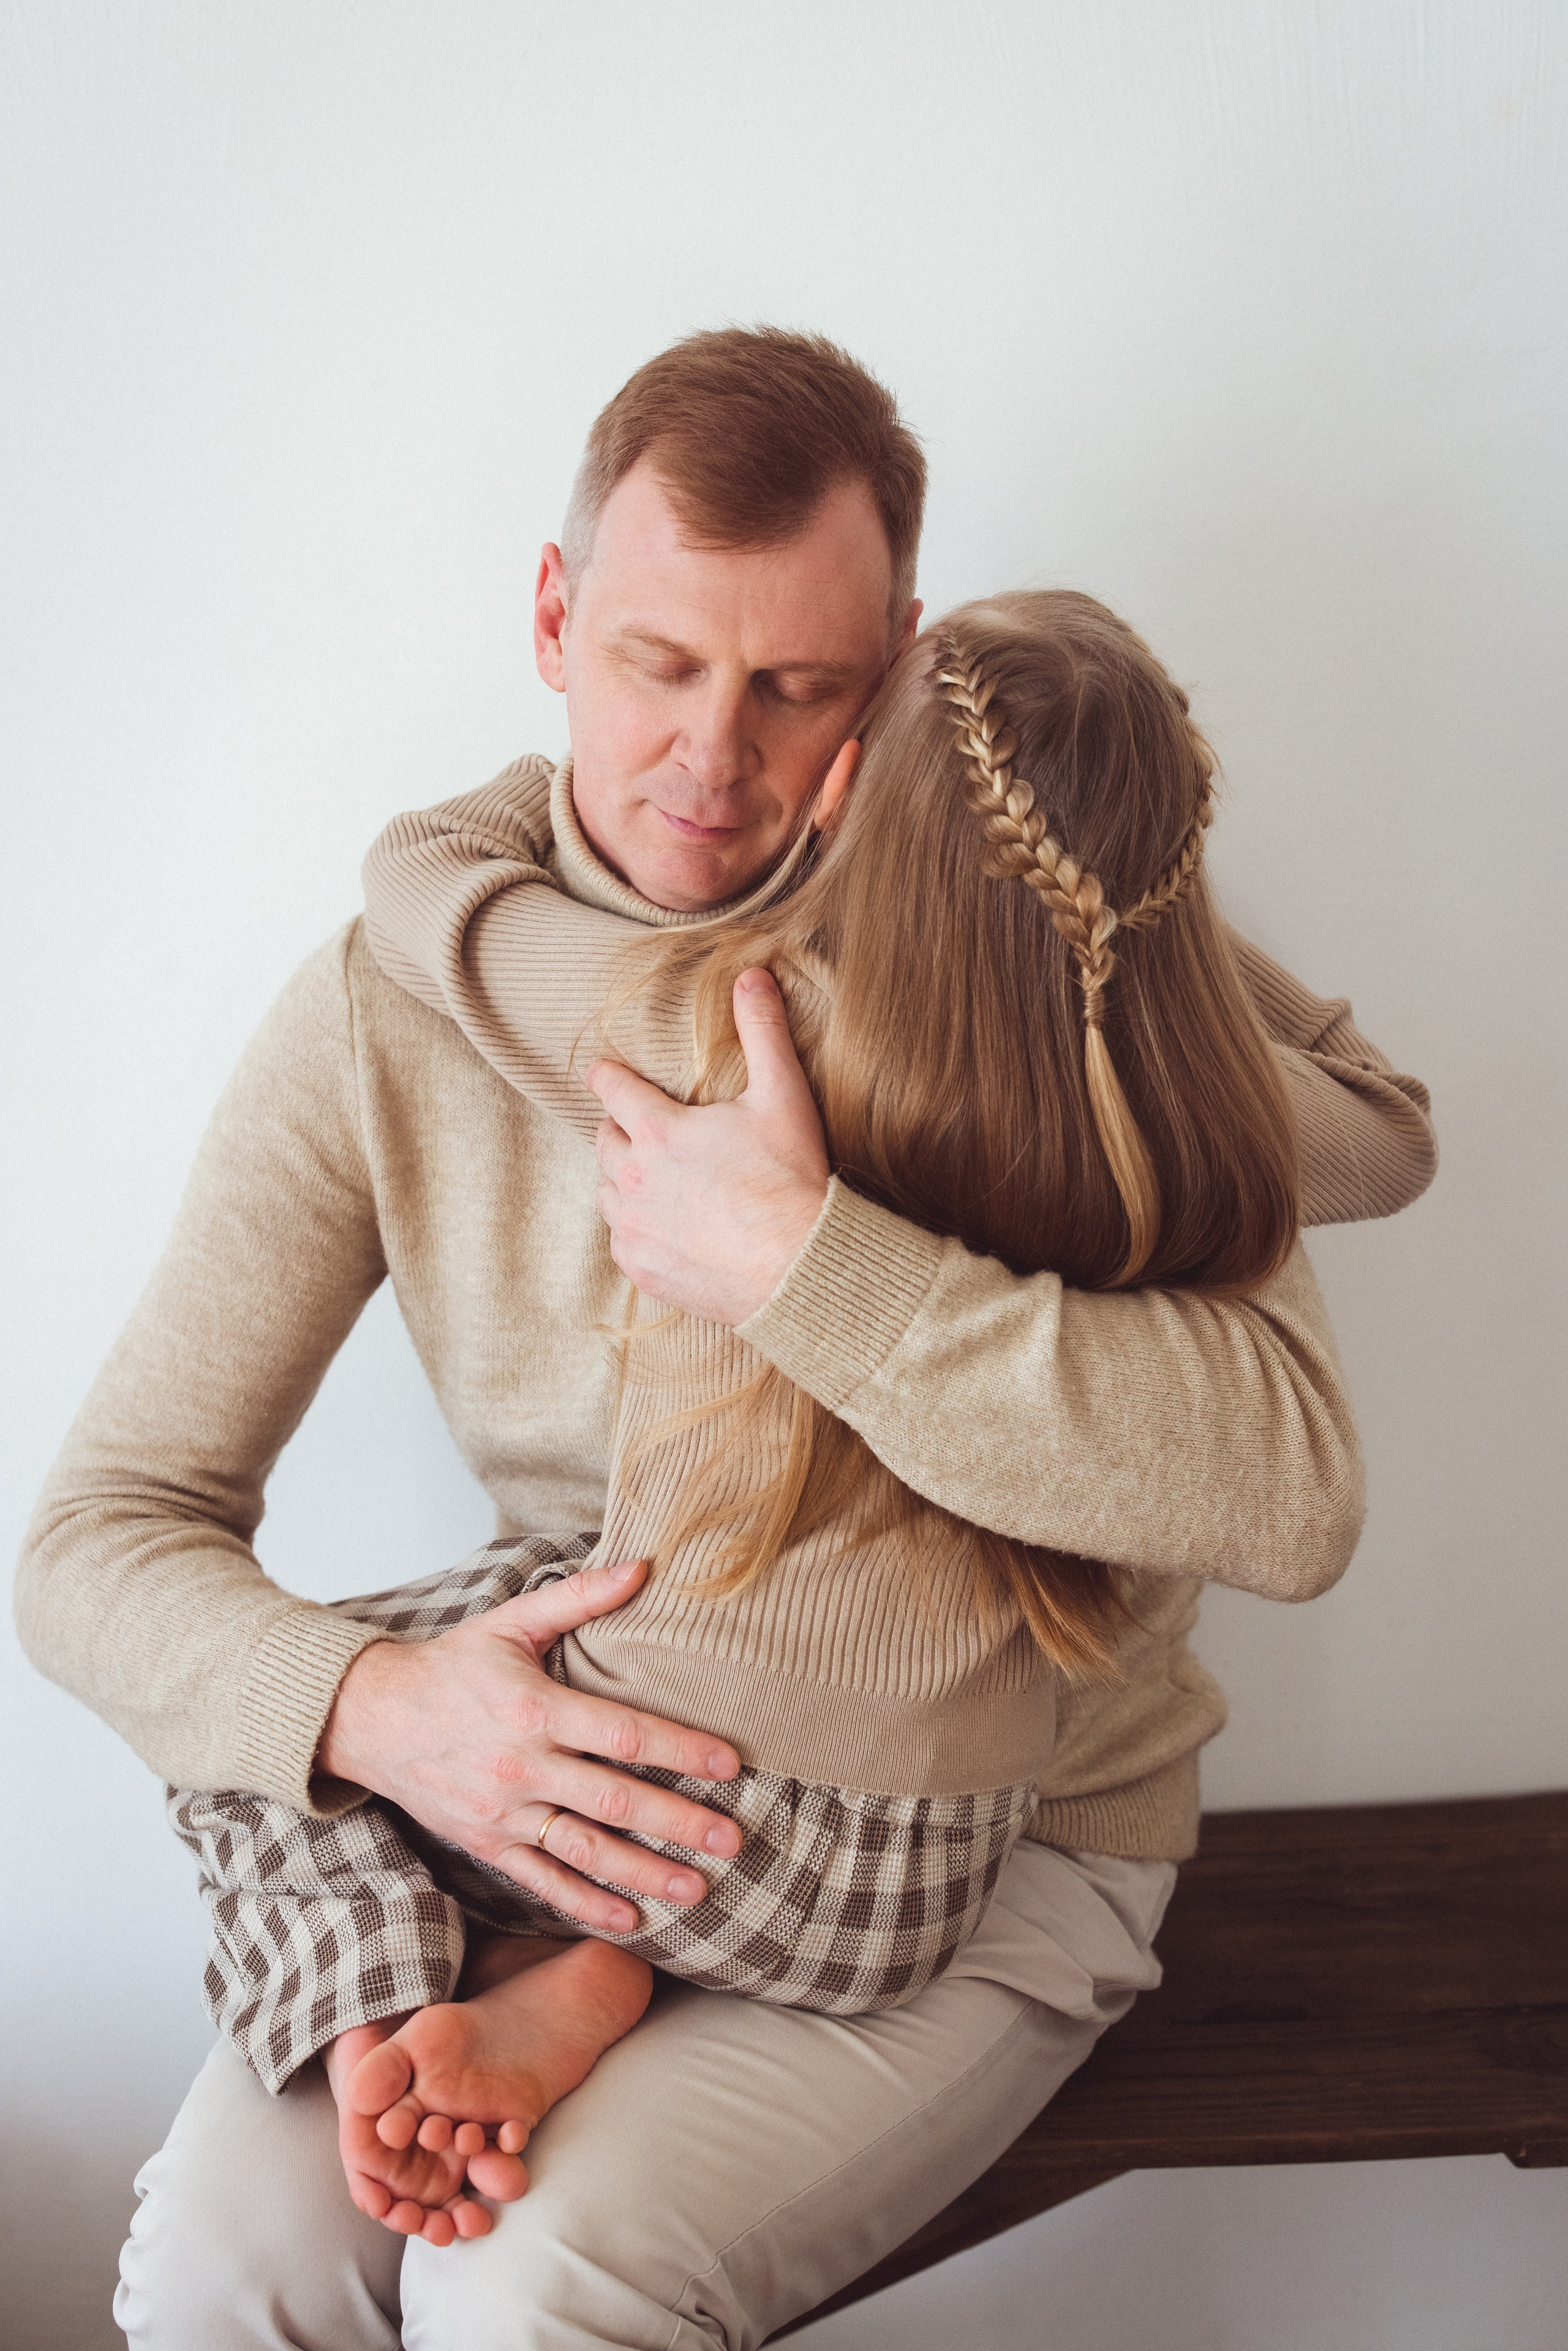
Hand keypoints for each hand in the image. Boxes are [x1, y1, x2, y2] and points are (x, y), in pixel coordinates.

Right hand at [317, 1558, 742, 1933]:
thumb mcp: (514, 1620)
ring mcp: (503, 1813)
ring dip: (644, 1873)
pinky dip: (585, 1904)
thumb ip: (581, 1596)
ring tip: (697, 1889)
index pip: (623, 1733)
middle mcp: (522, 1767)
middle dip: (678, 1822)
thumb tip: (644, 1566)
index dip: (680, 1749)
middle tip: (731, 1839)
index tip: (729, 1764)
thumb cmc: (451, 1665)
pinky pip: (542, 1881)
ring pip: (585, 1850)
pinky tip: (629, 1920)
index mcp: (534, 1708)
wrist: (371, 1716)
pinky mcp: (485, 1844)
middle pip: (614, 1800)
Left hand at [586, 969, 829, 1325]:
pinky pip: (621, 1241)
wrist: (800, 1267)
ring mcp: (634, 1228)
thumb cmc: (791, 1180)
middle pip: (605, 1142)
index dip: (607, 1076)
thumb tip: (750, 975)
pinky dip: (636, 1229)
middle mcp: (633, 1179)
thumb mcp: (783, 1096)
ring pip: (606, 1193)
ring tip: (652, 1178)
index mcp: (658, 1132)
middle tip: (641, 1129)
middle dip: (620, 1129)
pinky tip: (663, 1226)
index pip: (613, 1090)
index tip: (601, 1071)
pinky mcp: (642, 1268)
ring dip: (623, 1180)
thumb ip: (763, 1032)